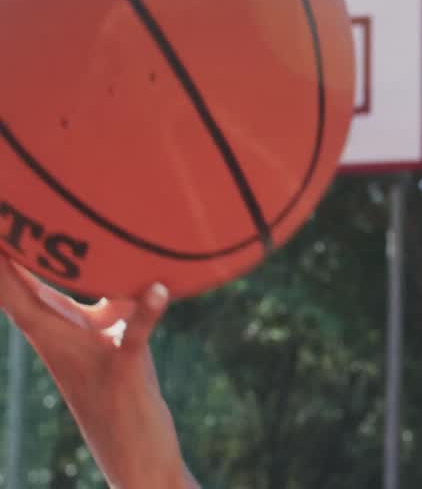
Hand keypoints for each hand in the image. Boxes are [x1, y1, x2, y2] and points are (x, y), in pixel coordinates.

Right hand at [0, 256, 196, 487]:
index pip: (15, 284)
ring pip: (55, 314)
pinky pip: (133, 338)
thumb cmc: (124, 390)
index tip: (0, 211)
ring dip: (56, 279)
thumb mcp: (113, 337)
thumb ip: (110, 302)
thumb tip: (121, 267)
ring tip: (53, 237)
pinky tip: (160, 288)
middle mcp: (59, 343)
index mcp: (53, 331)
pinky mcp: (124, 373)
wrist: (136, 455)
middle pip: (17, 294)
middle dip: (3, 259)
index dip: (3, 251)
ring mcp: (87, 359)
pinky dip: (148, 313)